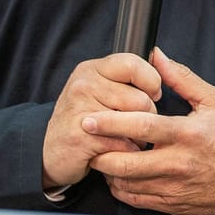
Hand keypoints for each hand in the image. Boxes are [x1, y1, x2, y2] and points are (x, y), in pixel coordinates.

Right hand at [41, 53, 161, 188]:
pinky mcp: (80, 137)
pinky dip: (127, 151)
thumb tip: (164, 62)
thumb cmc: (85, 119)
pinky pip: (124, 143)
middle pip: (141, 98)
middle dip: (147, 116)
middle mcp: (83, 85)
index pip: (134, 64)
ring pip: (135, 121)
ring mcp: (80, 111)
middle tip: (132, 123)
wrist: (50, 151)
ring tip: (125, 136)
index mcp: (92, 69)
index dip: (152, 81)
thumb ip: (128, 76)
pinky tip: (115, 149)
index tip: (152, 94)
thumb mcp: (101, 88)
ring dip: (139, 136)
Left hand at [84, 48, 214, 214]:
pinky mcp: (172, 203)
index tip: (89, 118)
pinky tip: (119, 175)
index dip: (110, 123)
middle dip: (99, 152)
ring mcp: (174, 186)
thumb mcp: (213, 101)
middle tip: (88, 141)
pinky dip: (120, 187)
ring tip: (102, 155)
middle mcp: (179, 162)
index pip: (141, 127)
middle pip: (126, 162)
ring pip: (126, 183)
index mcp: (187, 133)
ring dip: (108, 171)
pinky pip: (135, 199)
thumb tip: (157, 57)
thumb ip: (182, 78)